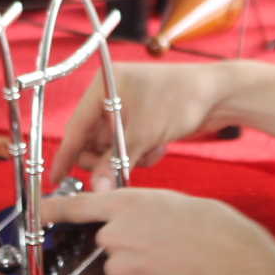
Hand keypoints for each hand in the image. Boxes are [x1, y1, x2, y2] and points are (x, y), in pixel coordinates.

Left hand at [41, 185, 274, 274]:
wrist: (228, 263)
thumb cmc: (209, 228)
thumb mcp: (169, 201)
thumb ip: (136, 205)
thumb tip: (120, 205)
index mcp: (125, 205)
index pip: (76, 206)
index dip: (53, 209)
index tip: (39, 211)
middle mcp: (115, 235)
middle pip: (107, 242)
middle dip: (128, 244)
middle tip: (161, 243)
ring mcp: (121, 268)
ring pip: (122, 268)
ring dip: (141, 267)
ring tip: (173, 262)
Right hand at [51, 60, 264, 186]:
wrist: (218, 95)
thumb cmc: (182, 99)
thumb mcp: (143, 134)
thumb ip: (114, 164)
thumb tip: (96, 189)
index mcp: (104, 84)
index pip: (76, 127)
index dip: (66, 155)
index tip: (56, 178)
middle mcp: (111, 93)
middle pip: (89, 139)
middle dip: (104, 158)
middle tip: (116, 170)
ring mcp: (126, 105)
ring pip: (109, 145)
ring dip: (124, 157)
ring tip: (146, 153)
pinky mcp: (140, 117)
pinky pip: (126, 143)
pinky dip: (137, 151)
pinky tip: (156, 148)